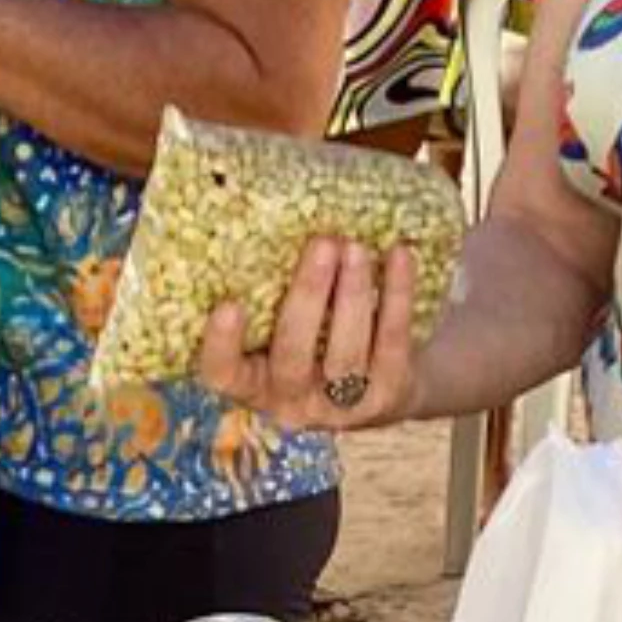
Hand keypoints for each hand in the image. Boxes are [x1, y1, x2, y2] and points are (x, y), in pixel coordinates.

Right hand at [193, 237, 421, 431]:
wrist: (384, 383)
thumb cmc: (315, 338)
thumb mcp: (281, 326)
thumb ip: (268, 291)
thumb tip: (267, 214)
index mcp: (252, 384)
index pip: (222, 374)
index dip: (222, 345)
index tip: (229, 303)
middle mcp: (291, 403)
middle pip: (293, 358)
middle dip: (308, 298)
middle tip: (322, 243)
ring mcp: (341, 407)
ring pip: (345, 353)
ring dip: (352, 294)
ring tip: (355, 247)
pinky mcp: (387, 395)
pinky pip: (392, 342)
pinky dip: (396, 296)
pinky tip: (399, 256)